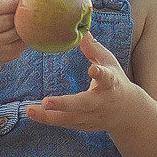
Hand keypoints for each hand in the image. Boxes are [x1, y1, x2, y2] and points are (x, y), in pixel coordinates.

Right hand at [0, 0, 25, 65]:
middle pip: (7, 19)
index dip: (11, 2)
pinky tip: (20, 32)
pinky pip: (21, 43)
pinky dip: (25, 36)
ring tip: (19, 21)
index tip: (16, 2)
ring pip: (15, 32)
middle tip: (19, 12)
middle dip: (17, 14)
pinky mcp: (4, 55)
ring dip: (22, 25)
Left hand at [26, 33, 144, 132]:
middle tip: (46, 102)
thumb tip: (82, 31)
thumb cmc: (115, 81)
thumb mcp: (109, 63)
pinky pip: (64, 123)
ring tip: (29, 109)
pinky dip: (48, 119)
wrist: (127, 112)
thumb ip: (94, 49)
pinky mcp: (83, 126)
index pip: (106, 78)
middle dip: (64, 105)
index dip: (100, 74)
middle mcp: (100, 103)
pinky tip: (32, 113)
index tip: (92, 69)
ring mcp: (92, 117)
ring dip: (48, 116)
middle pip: (82, 105)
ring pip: (69, 119)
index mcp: (110, 84)